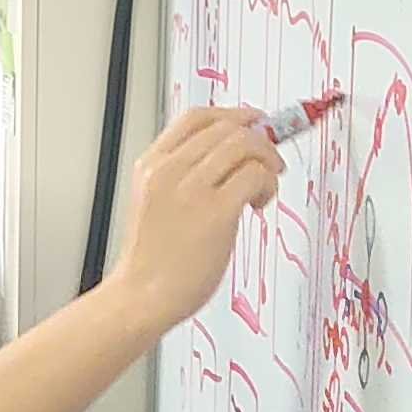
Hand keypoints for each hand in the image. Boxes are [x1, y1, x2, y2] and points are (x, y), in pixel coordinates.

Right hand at [103, 107, 286, 332]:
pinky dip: (268, 184)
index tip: (254, 121)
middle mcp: (169, 170)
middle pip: (227, 127)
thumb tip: (229, 158)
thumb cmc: (151, 260)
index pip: (197, 117)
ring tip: (264, 187)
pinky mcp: (216, 213)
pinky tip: (259, 203)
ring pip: (246, 145)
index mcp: (151, 165)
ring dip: (267, 161)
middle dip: (260, 139)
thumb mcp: (154, 202)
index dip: (234, 114)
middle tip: (270, 160)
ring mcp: (191, 190)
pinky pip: (256, 176)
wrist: (141, 297)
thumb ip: (182, 176)